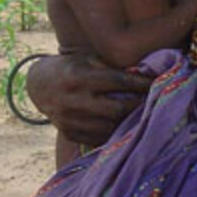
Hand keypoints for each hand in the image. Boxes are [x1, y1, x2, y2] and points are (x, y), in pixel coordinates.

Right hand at [26, 52, 150, 146]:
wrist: (38, 86)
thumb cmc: (70, 67)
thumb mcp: (87, 59)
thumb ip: (111, 67)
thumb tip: (144, 74)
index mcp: (78, 76)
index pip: (118, 81)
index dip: (141, 83)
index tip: (158, 83)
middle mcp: (73, 100)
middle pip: (116, 108)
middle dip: (139, 106)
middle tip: (157, 102)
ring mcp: (70, 120)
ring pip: (109, 127)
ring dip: (129, 122)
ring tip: (145, 116)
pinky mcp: (69, 133)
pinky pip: (98, 138)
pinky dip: (114, 133)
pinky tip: (126, 127)